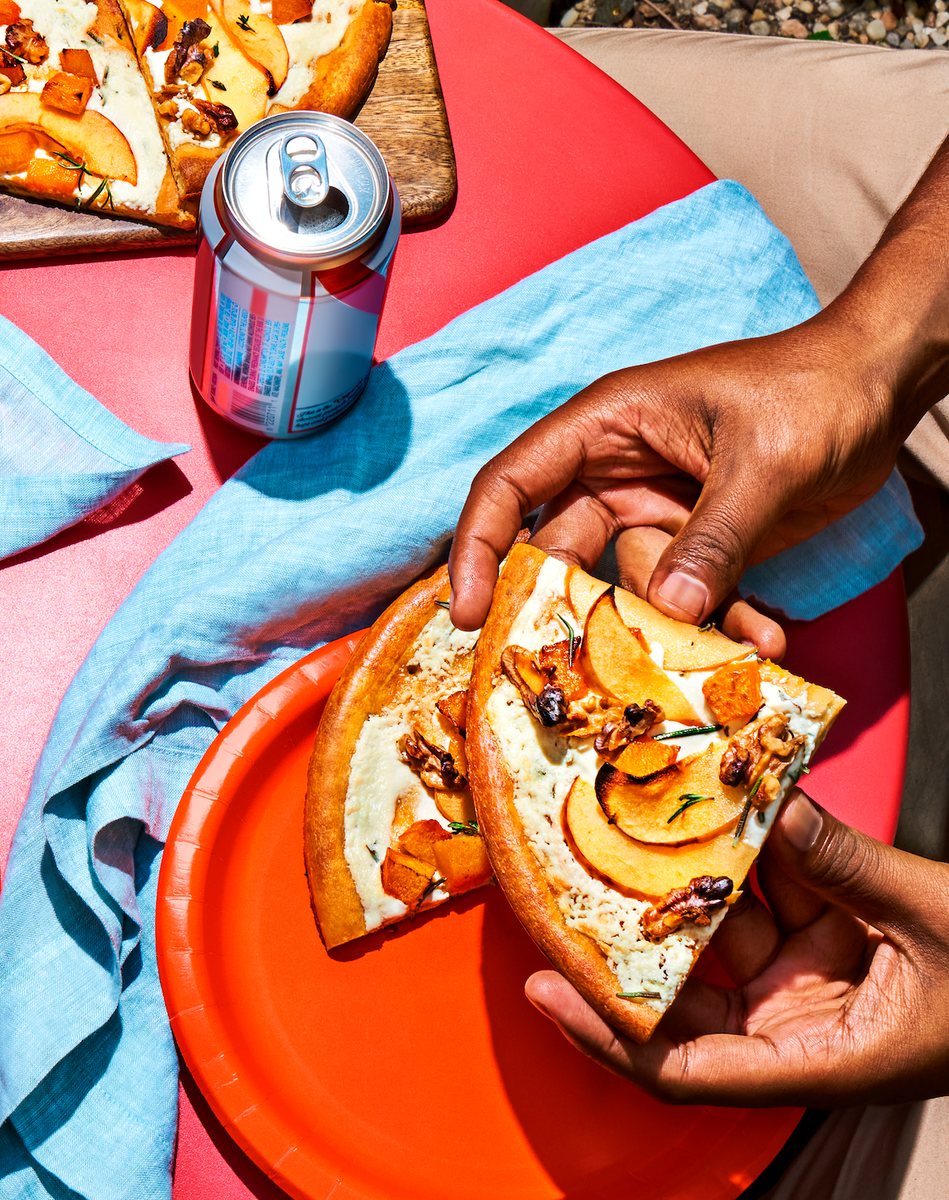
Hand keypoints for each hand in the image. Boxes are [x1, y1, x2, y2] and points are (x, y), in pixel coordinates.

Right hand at [449, 314, 908, 633]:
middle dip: (571, 613)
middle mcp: (614, 473)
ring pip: (628, 590)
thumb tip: (669, 611)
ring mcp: (653, 511)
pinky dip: (719, 623)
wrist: (882, 387)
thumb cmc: (816, 390)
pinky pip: (684, 598)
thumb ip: (713, 537)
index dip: (478, 547)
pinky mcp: (694, 544)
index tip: (469, 612)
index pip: (509, 485)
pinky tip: (764, 638)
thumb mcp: (764, 461)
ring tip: (736, 650)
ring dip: (673, 629)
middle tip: (576, 676)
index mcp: (605, 427)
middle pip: (558, 552)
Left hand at [526, 791, 948, 1107]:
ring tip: (625, 818)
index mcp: (817, 1058)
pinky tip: (711, 804)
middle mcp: (796, 1022)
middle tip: (565, 881)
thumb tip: (775, 803)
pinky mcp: (823, 931)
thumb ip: (846, 863)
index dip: (607, 1035)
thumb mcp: (926, 917)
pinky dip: (740, 850)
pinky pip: (763, 888)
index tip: (546, 990)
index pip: (684, 1066)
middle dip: (626, 935)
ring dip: (680, 874)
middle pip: (682, 990)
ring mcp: (805, 973)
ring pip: (718, 924)